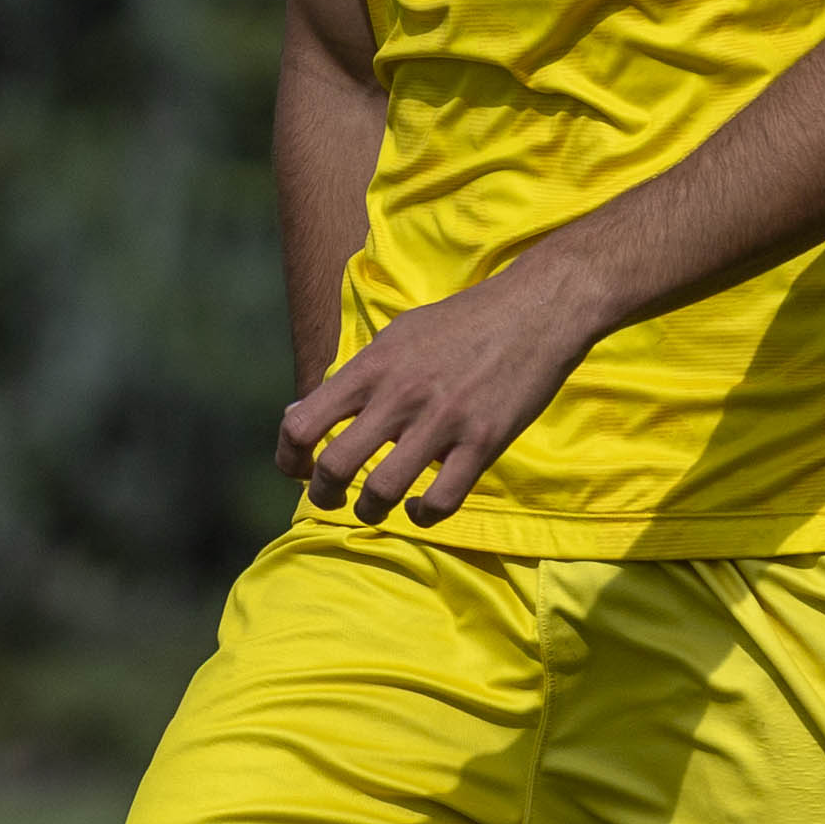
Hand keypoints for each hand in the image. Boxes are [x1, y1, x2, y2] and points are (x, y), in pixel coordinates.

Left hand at [275, 263, 598, 526]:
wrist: (536, 308)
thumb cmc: (461, 323)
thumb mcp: (397, 335)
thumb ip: (353, 377)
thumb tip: (298, 413)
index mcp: (373, 366)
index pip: (303, 423)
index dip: (288, 457)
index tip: (300, 469)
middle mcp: (400, 394)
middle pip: (335, 466)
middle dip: (322, 495)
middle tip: (331, 499)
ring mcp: (442, 420)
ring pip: (383, 491)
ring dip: (370, 511)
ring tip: (376, 508)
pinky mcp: (483, 441)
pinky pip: (442, 500)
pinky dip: (425, 514)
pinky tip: (424, 506)